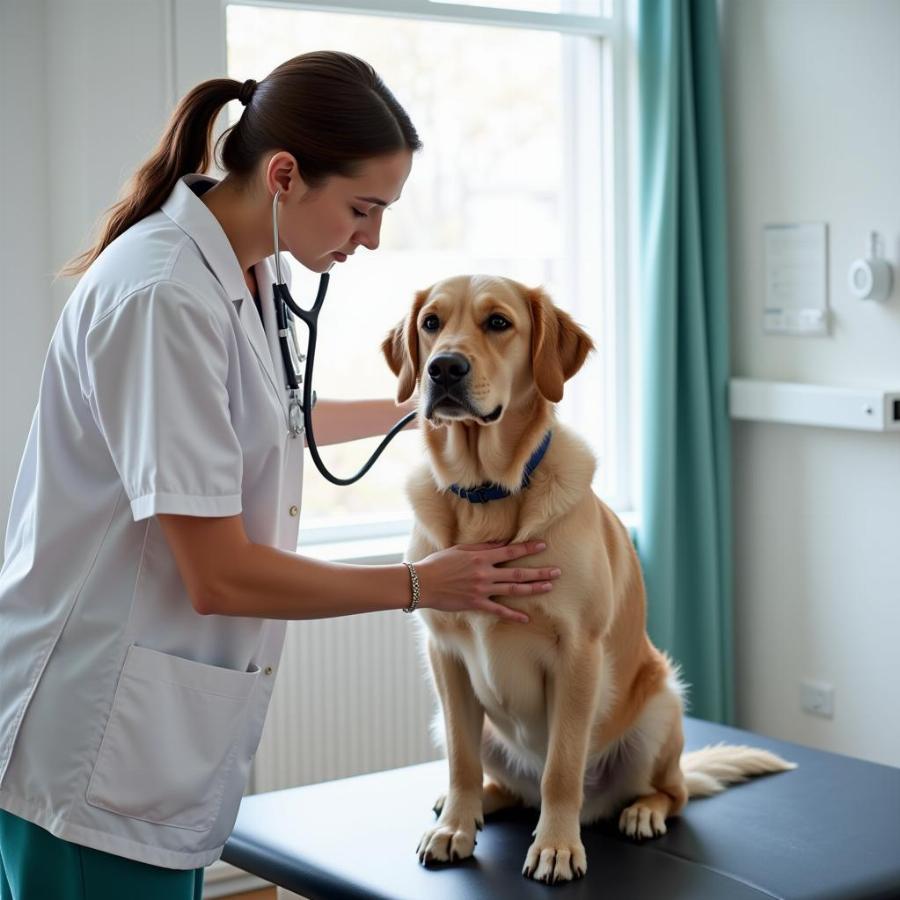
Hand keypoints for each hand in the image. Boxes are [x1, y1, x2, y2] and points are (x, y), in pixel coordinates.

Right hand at [414, 541, 559, 623]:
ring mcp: (482, 590)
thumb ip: (482, 548)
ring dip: (533, 588)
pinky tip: (526, 618)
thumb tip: (501, 544)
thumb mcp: (460, 550)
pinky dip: (513, 614)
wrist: (422, 583)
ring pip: (513, 589)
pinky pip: (498, 610)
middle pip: (518, 572)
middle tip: (557, 571)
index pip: (510, 551)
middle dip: (539, 572)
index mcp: (481, 557)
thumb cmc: (438, 563)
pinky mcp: (476, 604)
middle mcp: (485, 573)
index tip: (543, 545)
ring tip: (548, 587)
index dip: (528, 548)